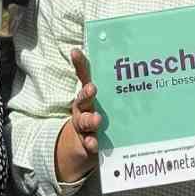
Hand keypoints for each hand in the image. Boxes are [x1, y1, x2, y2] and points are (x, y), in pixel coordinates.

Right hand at [54, 47, 101, 184]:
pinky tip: (94, 143)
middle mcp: (83, 108)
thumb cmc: (96, 113)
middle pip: (82, 99)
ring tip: (98, 119)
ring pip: (85, 121)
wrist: (84, 143)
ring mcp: (83, 126)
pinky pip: (89, 142)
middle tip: (93, 88)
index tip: (75, 52)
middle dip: (87, 94)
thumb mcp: (101, 98)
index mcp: (87, 95)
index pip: (83, 76)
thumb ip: (108, 83)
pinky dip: (91, 142)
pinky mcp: (87, 142)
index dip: (79, 63)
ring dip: (90, 119)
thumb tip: (119, 61)